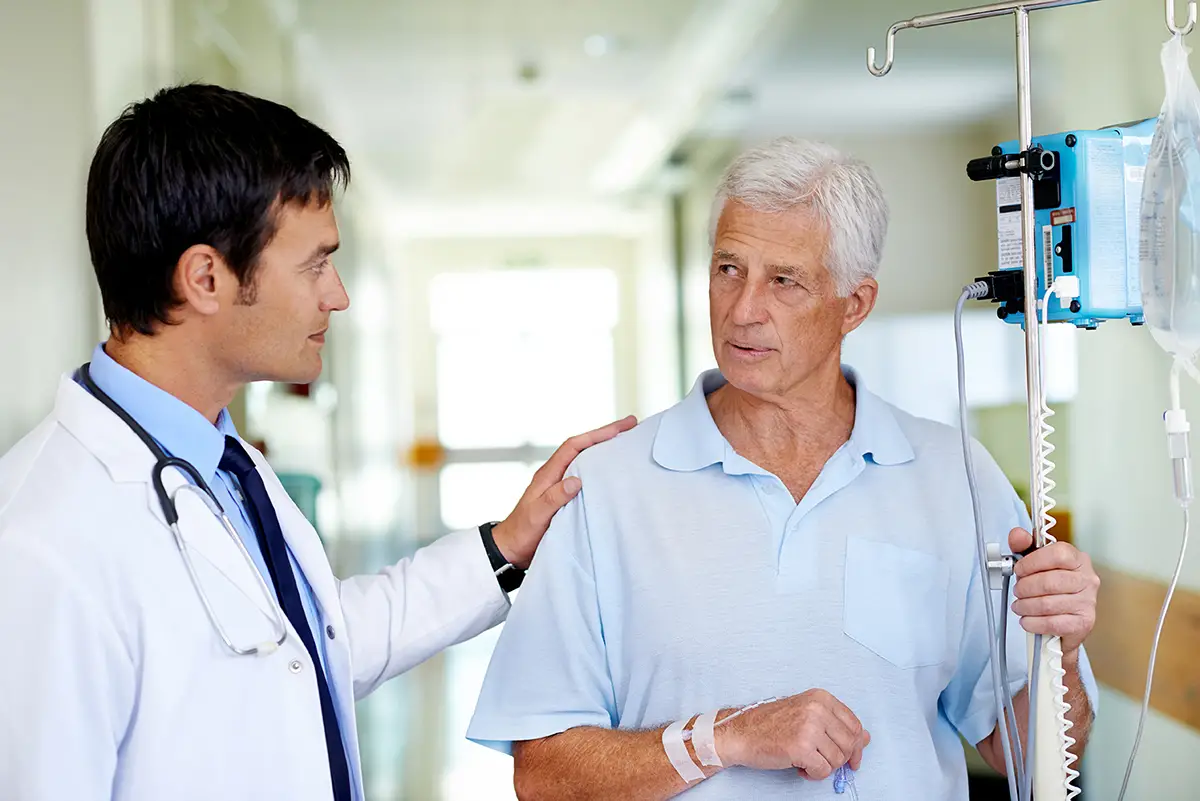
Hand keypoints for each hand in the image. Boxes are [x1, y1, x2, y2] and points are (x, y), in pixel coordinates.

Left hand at [491, 416, 636, 568]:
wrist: (512, 548)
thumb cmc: (522, 532)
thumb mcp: (537, 515)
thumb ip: (554, 498)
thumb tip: (576, 480)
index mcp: (548, 474)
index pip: (574, 446)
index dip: (597, 435)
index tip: (619, 428)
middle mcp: (556, 475)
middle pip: (583, 447)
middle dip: (606, 435)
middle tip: (631, 425)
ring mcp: (561, 485)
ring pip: (586, 460)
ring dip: (605, 449)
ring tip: (626, 442)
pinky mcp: (566, 496)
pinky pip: (587, 476)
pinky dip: (601, 469)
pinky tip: (613, 471)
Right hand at [714, 690, 870, 780]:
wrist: (740, 732)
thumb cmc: (768, 723)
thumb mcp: (806, 714)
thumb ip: (835, 724)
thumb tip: (864, 738)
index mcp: (820, 698)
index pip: (854, 724)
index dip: (856, 745)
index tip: (852, 757)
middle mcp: (817, 709)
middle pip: (849, 743)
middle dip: (839, 758)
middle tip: (822, 760)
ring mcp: (809, 728)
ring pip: (837, 759)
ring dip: (824, 767)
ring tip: (807, 761)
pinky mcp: (800, 748)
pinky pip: (823, 770)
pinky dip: (813, 775)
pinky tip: (800, 767)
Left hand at [1009, 527, 1099, 658]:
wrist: (1066, 614)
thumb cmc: (1052, 584)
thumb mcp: (1036, 560)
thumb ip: (1024, 545)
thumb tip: (1017, 535)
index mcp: (1077, 559)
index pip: (1057, 555)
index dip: (1031, 563)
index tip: (1019, 570)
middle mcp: (1087, 579)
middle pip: (1049, 582)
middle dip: (1024, 588)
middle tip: (1017, 591)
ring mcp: (1088, 602)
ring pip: (1047, 604)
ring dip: (1025, 606)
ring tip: (1020, 605)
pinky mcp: (1084, 623)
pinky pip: (1052, 623)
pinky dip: (1033, 622)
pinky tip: (1027, 619)